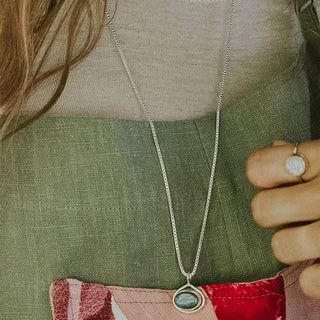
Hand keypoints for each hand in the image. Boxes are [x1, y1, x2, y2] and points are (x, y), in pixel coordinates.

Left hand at [246, 139, 319, 298]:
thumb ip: (308, 153)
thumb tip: (278, 145)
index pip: (257, 167)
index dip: (262, 175)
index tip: (274, 179)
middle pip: (261, 210)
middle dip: (273, 212)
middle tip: (292, 211)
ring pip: (280, 247)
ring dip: (292, 244)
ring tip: (311, 236)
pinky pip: (308, 282)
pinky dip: (314, 275)